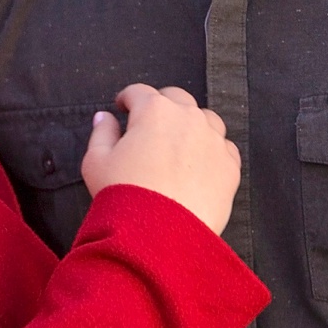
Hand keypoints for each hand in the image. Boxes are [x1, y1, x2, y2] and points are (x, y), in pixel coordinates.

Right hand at [82, 84, 237, 234]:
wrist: (159, 234)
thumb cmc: (123, 195)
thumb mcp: (96, 162)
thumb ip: (101, 133)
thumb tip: (105, 118)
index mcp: (155, 111)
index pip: (139, 92)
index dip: (128, 98)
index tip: (123, 107)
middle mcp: (189, 118)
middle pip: (177, 98)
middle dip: (162, 106)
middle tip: (150, 124)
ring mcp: (214, 140)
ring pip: (206, 120)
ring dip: (191, 125)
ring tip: (179, 144)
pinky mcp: (230, 165)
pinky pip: (223, 148)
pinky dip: (211, 151)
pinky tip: (200, 165)